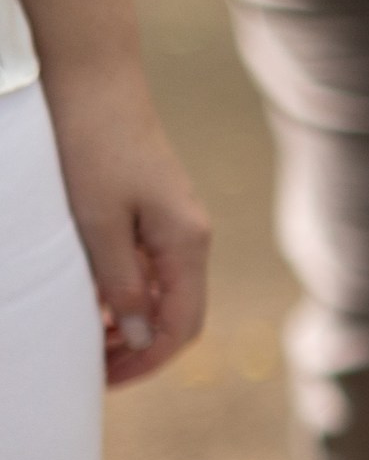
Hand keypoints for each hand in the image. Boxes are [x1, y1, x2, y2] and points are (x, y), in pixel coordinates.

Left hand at [50, 61, 208, 385]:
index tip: (105, 380)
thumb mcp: (98, 224)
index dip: (147, 360)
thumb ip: (122, 283)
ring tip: (86, 338)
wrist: (92, 79)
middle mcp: (191, 237)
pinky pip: (150, 267)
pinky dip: (125, 292)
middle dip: (140, 348)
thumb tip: (144, 337)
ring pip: (162, 293)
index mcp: (187, 243)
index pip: (181, 325)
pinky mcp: (155, 210)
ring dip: (131, 322)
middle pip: (178, 314)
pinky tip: (91, 296)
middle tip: (93, 368)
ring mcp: (175, 223)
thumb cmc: (91, 147)